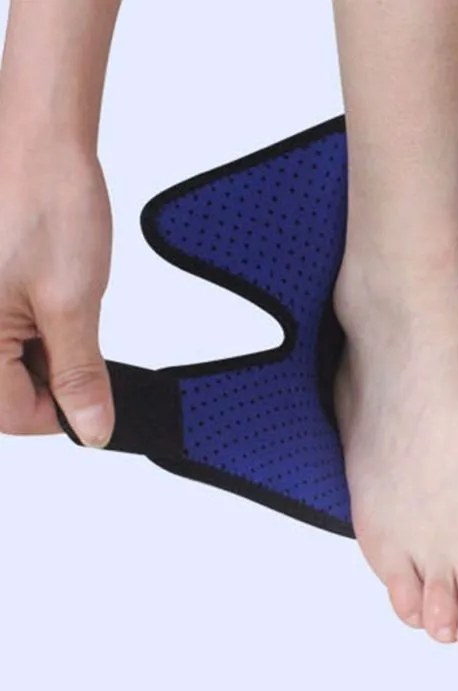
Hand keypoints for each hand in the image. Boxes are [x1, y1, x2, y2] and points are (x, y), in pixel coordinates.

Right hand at [0, 136, 113, 446]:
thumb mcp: (74, 305)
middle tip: (81, 353)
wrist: (39, 141)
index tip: (94, 405)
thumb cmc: (50, 208)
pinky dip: (28, 332)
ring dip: (38, 358)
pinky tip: (48, 306)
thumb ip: (80, 375)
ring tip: (63, 316)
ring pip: (0, 362)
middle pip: (0, 390)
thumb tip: (93, 428)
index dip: (59, 417)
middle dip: (47, 384)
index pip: (9, 414)